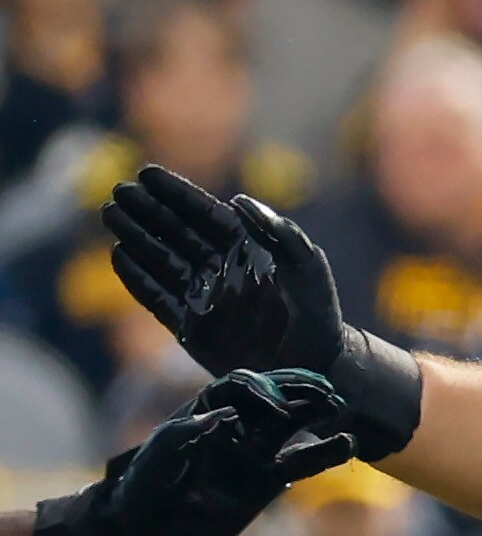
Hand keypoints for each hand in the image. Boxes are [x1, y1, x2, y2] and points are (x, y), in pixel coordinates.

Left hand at [34, 368, 352, 535]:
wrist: (147, 535)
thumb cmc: (145, 490)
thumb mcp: (157, 455)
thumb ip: (186, 432)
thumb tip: (228, 417)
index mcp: (205, 411)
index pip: (241, 387)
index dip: (261, 390)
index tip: (274, 406)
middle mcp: (233, 427)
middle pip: (273, 396)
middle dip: (298, 389)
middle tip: (325, 391)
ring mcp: (253, 453)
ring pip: (293, 425)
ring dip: (316, 412)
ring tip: (339, 406)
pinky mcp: (267, 481)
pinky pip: (301, 462)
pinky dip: (325, 452)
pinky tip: (348, 443)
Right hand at [100, 172, 420, 447]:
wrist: (313, 362)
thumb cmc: (315, 309)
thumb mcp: (307, 264)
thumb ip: (279, 232)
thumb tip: (238, 201)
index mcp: (245, 247)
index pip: (204, 213)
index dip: (176, 193)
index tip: (146, 173)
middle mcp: (218, 266)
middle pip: (175, 232)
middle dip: (147, 210)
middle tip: (119, 190)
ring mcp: (202, 294)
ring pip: (161, 259)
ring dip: (136, 237)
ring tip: (111, 214)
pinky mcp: (189, 325)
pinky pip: (157, 297)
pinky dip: (138, 277)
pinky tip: (120, 255)